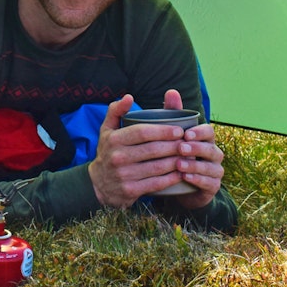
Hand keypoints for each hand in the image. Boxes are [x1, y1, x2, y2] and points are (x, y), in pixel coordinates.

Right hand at [88, 91, 224, 209]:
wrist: (99, 183)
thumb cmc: (108, 151)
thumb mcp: (106, 130)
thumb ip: (115, 110)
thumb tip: (128, 96)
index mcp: (114, 139)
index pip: (142, 132)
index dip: (163, 131)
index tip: (179, 130)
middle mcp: (117, 157)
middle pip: (153, 149)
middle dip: (174, 145)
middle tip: (187, 143)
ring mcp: (124, 175)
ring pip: (158, 167)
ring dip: (176, 161)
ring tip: (188, 156)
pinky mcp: (131, 190)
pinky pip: (157, 183)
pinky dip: (171, 178)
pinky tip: (181, 172)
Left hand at [160, 89, 224, 210]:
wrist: (181, 186)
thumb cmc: (178, 155)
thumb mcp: (174, 135)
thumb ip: (174, 114)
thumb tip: (171, 91)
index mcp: (205, 140)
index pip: (208, 132)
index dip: (199, 132)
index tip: (186, 133)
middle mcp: (213, 154)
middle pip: (210, 149)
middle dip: (196, 148)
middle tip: (180, 148)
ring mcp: (215, 171)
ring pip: (210, 167)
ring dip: (195, 165)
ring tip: (179, 164)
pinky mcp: (212, 187)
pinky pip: (209, 183)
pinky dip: (198, 180)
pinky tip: (186, 178)